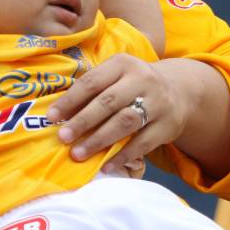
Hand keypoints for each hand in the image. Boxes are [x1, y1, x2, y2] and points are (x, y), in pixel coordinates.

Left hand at [46, 55, 188, 172]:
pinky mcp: (168, 125)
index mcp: (123, 64)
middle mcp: (142, 79)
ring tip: (78, 154)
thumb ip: (90, 91)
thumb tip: (57, 114)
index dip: (70, 100)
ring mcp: (158, 102)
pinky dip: (123, 155)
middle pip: (108, 102)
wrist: (178, 92)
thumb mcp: (114, 77)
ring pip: (125, 122)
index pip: (92, 82)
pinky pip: (143, 143)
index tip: (51, 117)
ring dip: (99, 139)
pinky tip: (106, 165)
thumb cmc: (132, 85)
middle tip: (63, 137)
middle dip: (82, 121)